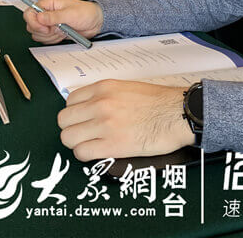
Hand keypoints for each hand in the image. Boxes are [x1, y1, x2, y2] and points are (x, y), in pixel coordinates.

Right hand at [24, 0, 103, 43]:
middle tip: (56, 30)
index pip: (30, 12)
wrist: (95, 22)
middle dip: (42, 31)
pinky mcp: (53, 32)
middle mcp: (46, 14)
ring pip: (37, 34)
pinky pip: (45, 40)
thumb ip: (54, 16)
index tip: (44, 28)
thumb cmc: (85, 13)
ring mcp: (49, 24)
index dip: (33, 22)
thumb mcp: (70, 14)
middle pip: (31, 25)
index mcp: (48, 4)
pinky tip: (62, 35)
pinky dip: (53, 40)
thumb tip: (39, 17)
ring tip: (61, 31)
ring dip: (49, 36)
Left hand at [58, 79, 194, 160]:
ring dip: (76, 143)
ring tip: (89, 144)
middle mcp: (100, 104)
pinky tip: (97, 152)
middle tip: (83, 133)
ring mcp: (104, 125)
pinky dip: (85, 155)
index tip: (81, 119)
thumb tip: (91, 106)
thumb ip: (106, 95)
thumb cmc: (160, 102)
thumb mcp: (128, 87)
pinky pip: (81, 152)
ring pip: (68, 137)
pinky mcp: (111, 145)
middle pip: (64, 120)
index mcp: (104, 88)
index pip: (70, 101)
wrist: (177, 114)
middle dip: (72, 128)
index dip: (75, 113)